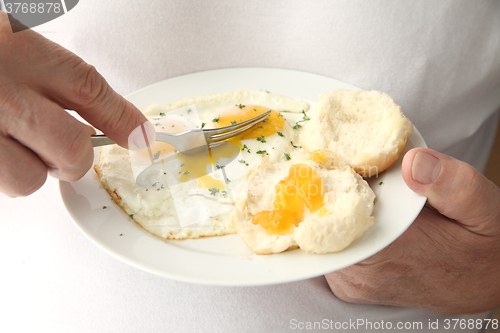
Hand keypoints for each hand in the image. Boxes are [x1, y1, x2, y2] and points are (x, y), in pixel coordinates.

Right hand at [0, 13, 154, 196]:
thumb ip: (56, 78)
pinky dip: (0, 172)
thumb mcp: (11, 40)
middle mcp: (1, 93)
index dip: (123, 120)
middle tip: (62, 148)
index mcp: (19, 51)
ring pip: (29, 179)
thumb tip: (114, 119)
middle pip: (71, 150)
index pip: (91, 90)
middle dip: (73, 158)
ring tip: (6, 142)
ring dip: (28, 169)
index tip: (141, 137)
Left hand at [325, 147, 499, 313]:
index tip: (319, 155)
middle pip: (315, 226)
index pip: (326, 218)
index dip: (319, 182)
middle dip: (316, 193)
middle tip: (321, 158)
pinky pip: (326, 249)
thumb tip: (412, 161)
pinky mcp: (350, 283)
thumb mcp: (481, 206)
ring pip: (316, 238)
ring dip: (320, 209)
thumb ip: (451, 184)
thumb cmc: (484, 244)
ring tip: (331, 178)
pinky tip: (339, 203)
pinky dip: (327, 226)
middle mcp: (361, 275)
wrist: (489, 280)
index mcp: (386, 255)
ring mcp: (351, 282)